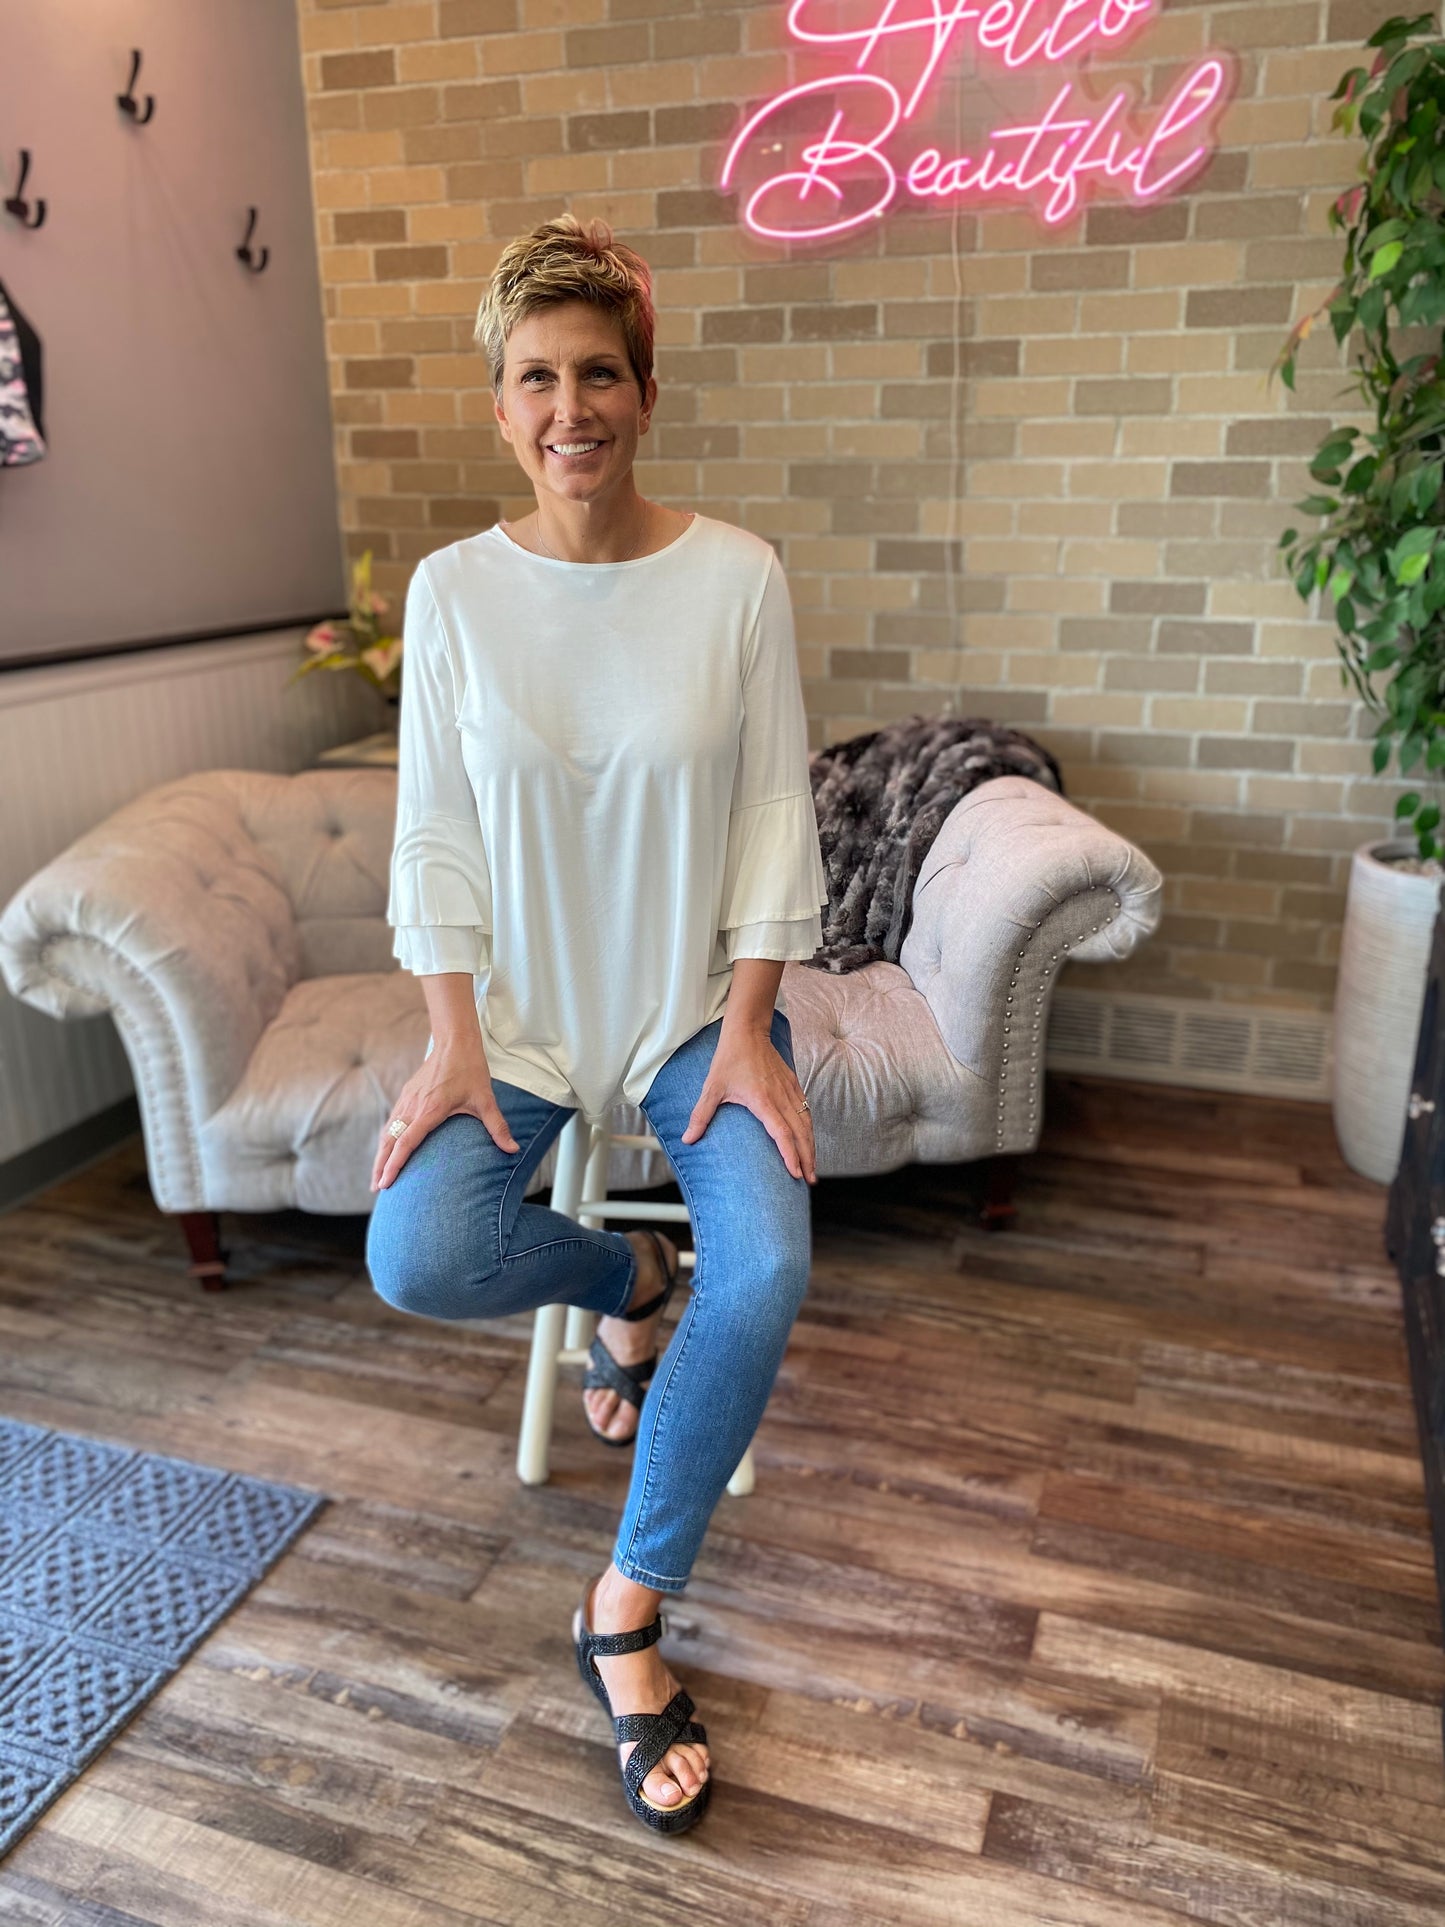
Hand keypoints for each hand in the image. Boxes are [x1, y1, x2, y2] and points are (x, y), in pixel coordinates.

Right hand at [371, 1040, 518, 1189]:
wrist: (455, 1041)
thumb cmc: (470, 1069)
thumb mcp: (486, 1099)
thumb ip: (498, 1127)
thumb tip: (513, 1149)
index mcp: (430, 1110)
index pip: (407, 1142)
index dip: (395, 1163)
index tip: (385, 1182)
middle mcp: (414, 1106)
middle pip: (390, 1141)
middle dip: (380, 1165)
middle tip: (376, 1188)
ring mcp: (408, 1100)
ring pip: (388, 1131)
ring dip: (381, 1154)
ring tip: (377, 1176)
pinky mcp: (407, 1094)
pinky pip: (392, 1120)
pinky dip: (386, 1138)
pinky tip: (387, 1149)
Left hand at [680, 1026, 815, 1182]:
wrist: (747, 1032)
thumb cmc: (729, 1059)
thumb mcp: (712, 1088)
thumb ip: (701, 1115)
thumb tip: (687, 1139)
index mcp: (762, 1100)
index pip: (782, 1133)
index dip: (790, 1154)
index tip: (795, 1172)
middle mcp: (780, 1097)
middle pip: (800, 1133)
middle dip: (806, 1158)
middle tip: (809, 1180)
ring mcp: (789, 1090)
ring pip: (806, 1123)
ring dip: (811, 1146)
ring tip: (812, 1167)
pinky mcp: (793, 1084)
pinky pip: (805, 1110)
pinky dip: (809, 1128)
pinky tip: (809, 1140)